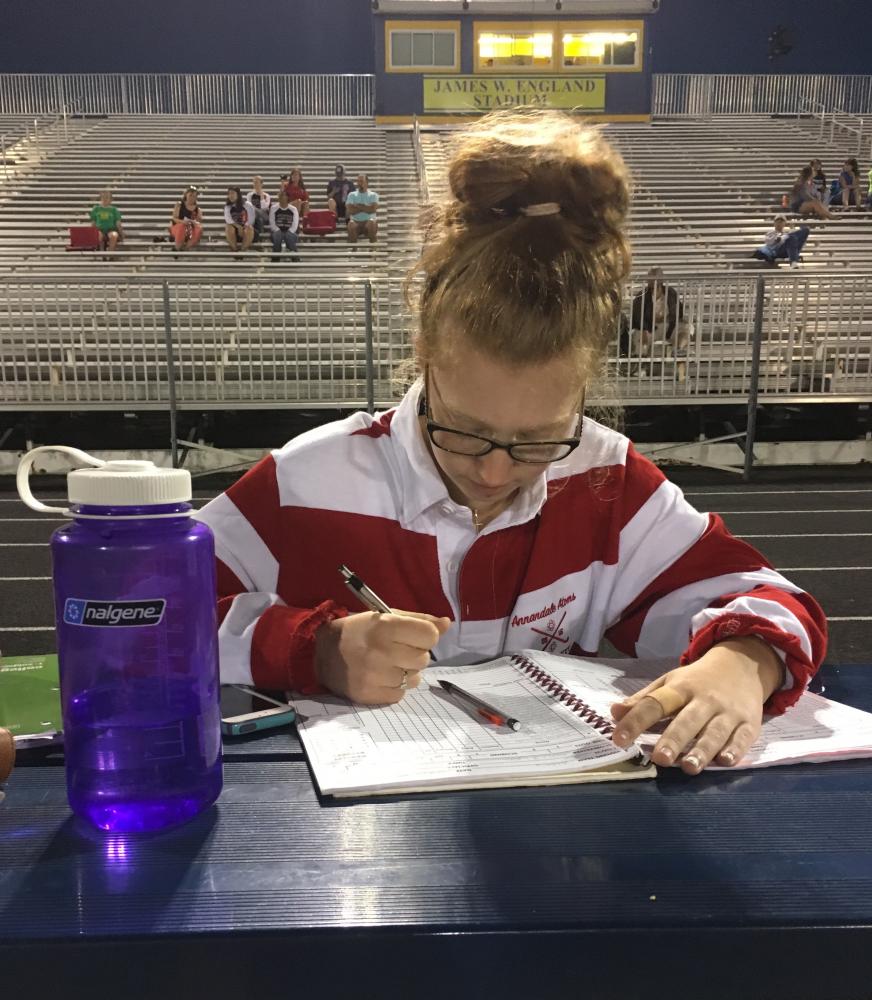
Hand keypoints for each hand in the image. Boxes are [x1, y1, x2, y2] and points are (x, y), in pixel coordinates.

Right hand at [315, 610, 449, 704]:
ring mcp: (375, 676)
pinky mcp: (370, 696)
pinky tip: (382, 676)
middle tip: (397, 649)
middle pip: (424, 659)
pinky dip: (396, 687)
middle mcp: (381, 652)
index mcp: (385, 627)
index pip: (429, 635)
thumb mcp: (385, 616)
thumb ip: (418, 620)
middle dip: (415, 654)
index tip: (414, 636)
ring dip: (407, 672)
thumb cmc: (357, 631)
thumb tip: (447, 624)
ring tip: (388, 663)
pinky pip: (401, 694)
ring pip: (415, 679)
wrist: (320, 654)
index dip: (426, 635)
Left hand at [610, 637, 784, 773]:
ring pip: (715, 732)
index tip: (618, 738)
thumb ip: (644, 700)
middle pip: (687, 720)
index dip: (635, 721)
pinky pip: (743, 738)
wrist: (742, 664)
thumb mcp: (669, 683)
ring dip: (702, 750)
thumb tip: (613, 713)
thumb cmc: (697, 680)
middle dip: (674, 739)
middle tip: (660, 759)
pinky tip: (725, 762)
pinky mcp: (750, 723)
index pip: (654, 704)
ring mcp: (729, 712)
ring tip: (688, 767)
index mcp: (680, 688)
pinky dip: (736, 750)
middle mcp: (704, 699)